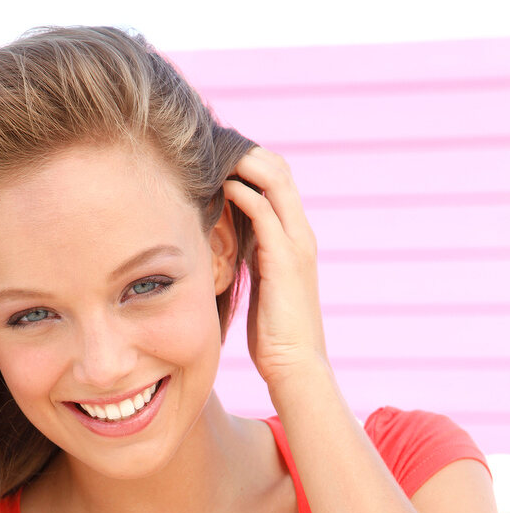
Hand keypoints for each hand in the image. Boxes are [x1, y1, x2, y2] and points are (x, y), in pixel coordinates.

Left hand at [222, 147, 329, 389]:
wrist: (295, 366)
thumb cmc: (274, 336)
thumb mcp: (261, 286)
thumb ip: (251, 260)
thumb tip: (226, 246)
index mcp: (295, 240)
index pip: (278, 182)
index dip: (251, 162)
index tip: (219, 156)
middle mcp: (300, 235)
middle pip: (280, 170)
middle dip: (247, 152)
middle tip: (212, 146)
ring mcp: (296, 245)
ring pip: (275, 182)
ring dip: (244, 162)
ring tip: (214, 154)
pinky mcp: (285, 260)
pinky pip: (265, 213)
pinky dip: (242, 193)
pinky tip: (219, 187)